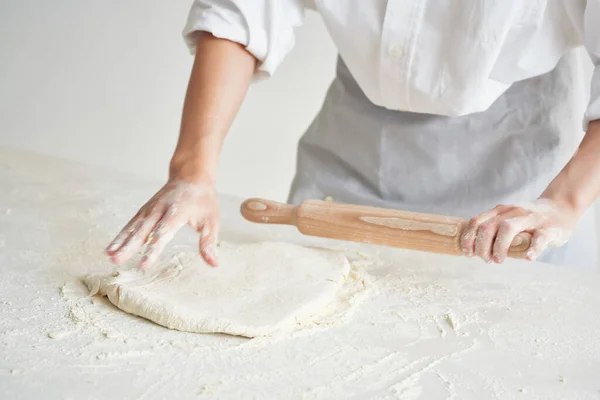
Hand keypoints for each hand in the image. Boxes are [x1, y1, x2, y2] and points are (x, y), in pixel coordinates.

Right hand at [105, 179, 218, 268]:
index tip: (144, 265)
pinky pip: (131, 223)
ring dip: (120, 241)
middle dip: (129, 246)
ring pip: (133, 226)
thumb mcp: (211, 221)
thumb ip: (208, 242)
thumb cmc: (203, 201)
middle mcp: (160, 209)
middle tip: (116, 260)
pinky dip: (121, 235)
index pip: (163, 233)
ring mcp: (150, 208)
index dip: (153, 249)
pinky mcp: (145, 210)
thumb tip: (214, 264)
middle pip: (143, 230)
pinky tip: (111, 248)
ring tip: (109, 256)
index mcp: (177, 212)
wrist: (191, 176)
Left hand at [460, 199, 577, 263]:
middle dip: (482, 246)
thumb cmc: (529, 220)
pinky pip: (540, 238)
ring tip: (498, 261)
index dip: (468, 238)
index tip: (468, 253)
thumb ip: (493, 228)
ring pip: (508, 228)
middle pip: (488, 227)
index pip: (477, 222)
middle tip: (486, 260)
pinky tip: (528, 258)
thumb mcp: (508, 218)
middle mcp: (513, 211)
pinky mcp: (549, 228)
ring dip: (499, 247)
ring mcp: (531, 218)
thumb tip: (473, 248)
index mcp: (500, 211)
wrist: (561, 208)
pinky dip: (533, 249)